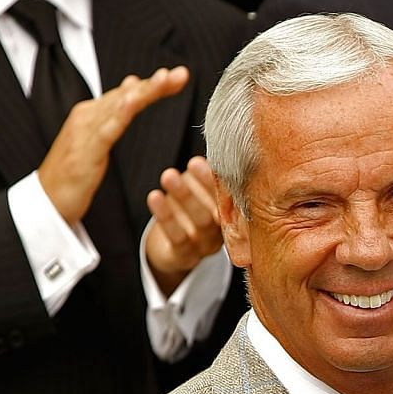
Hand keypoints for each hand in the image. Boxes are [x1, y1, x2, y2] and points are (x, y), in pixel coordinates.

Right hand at [38, 67, 189, 223]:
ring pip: (119, 106)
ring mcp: (85, 131)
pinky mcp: (85, 150)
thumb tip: (133, 86)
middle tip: (181, 74)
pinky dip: (120, 113)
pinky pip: (106, 129)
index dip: (154, 84)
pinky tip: (134, 102)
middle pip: (126, 95)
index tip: (180, 76)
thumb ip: (115, 114)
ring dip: (142, 91)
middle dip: (155, 84)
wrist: (46, 200)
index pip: (128, 93)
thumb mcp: (98, 139)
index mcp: (93, 113)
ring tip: (164, 79)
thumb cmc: (73, 171)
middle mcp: (88, 116)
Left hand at [145, 156, 225, 294]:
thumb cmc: (194, 208)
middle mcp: (226, 230)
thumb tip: (223, 139)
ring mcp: (206, 245)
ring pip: (201, 221)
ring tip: (169, 175)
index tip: (220, 157)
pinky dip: (165, 216)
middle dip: (208, 184)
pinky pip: (177, 237)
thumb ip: (214, 172)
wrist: (175, 249)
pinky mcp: (184, 255)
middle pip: (223, 207)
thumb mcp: (205, 189)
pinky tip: (154, 197)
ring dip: (185, 197)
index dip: (229, 177)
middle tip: (194, 161)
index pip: (238, 195)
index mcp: (236, 213)